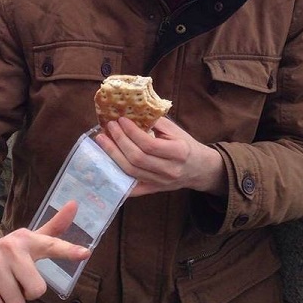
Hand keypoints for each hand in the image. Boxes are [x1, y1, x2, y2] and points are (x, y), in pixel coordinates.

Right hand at [0, 200, 89, 302]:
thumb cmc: (9, 252)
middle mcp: (11, 248)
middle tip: (16, 280)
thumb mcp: (31, 240)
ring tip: (2, 284)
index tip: (86, 253)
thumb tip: (75, 203)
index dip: (69, 251)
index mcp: (28, 239)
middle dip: (27, 293)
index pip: (51, 245)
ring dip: (10, 301)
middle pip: (37, 290)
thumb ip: (54, 228)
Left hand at [95, 116, 226, 197]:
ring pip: (131, 172)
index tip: (121, 120)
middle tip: (109, 127)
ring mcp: (160, 183)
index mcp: (178, 152)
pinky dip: (117, 179)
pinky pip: (132, 188)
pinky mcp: (153, 190)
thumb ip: (155, 122)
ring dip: (113, 155)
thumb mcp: (175, 130)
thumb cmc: (185, 145)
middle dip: (119, 141)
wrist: (199, 169)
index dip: (132, 132)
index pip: (149, 144)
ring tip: (103, 140)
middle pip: (137, 158)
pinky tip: (105, 165)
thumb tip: (131, 112)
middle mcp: (169, 170)